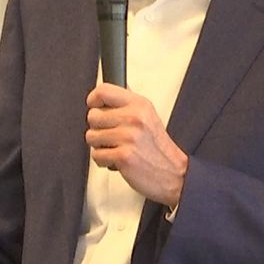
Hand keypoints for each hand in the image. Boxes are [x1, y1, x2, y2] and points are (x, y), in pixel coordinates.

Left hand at [86, 83, 187, 207]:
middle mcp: (134, 118)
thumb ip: (128, 103)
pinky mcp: (123, 156)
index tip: (95, 107)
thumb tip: (108, 92)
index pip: (104, 91)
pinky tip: (116, 159)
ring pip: (91, 136)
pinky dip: (103, 160)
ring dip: (100, 146)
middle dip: (97, 128)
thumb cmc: (158, 147)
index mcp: (139, 105)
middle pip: (93, 115)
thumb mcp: (148, 115)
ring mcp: (128, 137)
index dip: (94, 100)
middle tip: (111, 135)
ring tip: (115, 147)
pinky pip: (96, 155)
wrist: (173, 173)